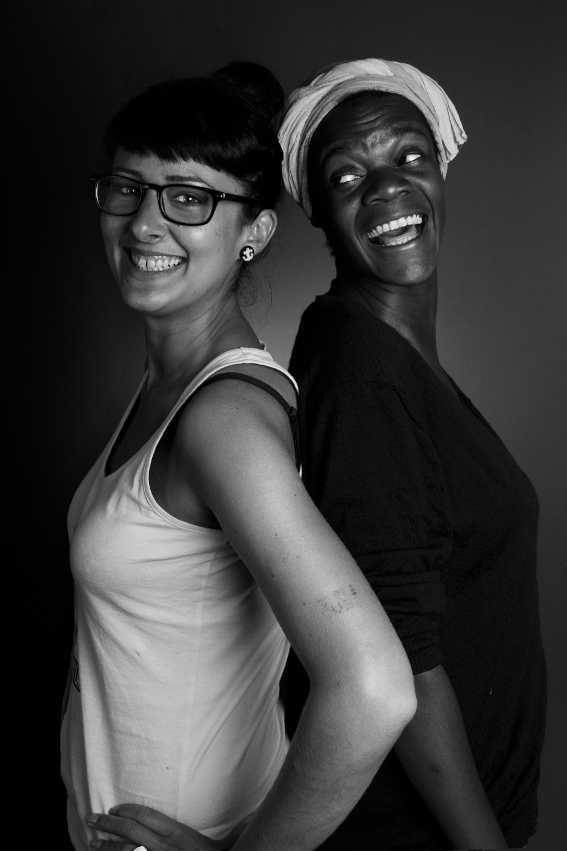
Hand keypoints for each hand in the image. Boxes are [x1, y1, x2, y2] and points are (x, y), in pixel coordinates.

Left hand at [86, 804, 234, 850]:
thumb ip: (238, 828)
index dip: (128, 811)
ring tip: (89, 841)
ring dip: (105, 847)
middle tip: (90, 818)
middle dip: (107, 824)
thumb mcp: (229, 844)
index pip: (147, 817)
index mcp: (179, 835)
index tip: (115, 808)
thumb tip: (252, 815)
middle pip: (130, 832)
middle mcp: (164, 849)